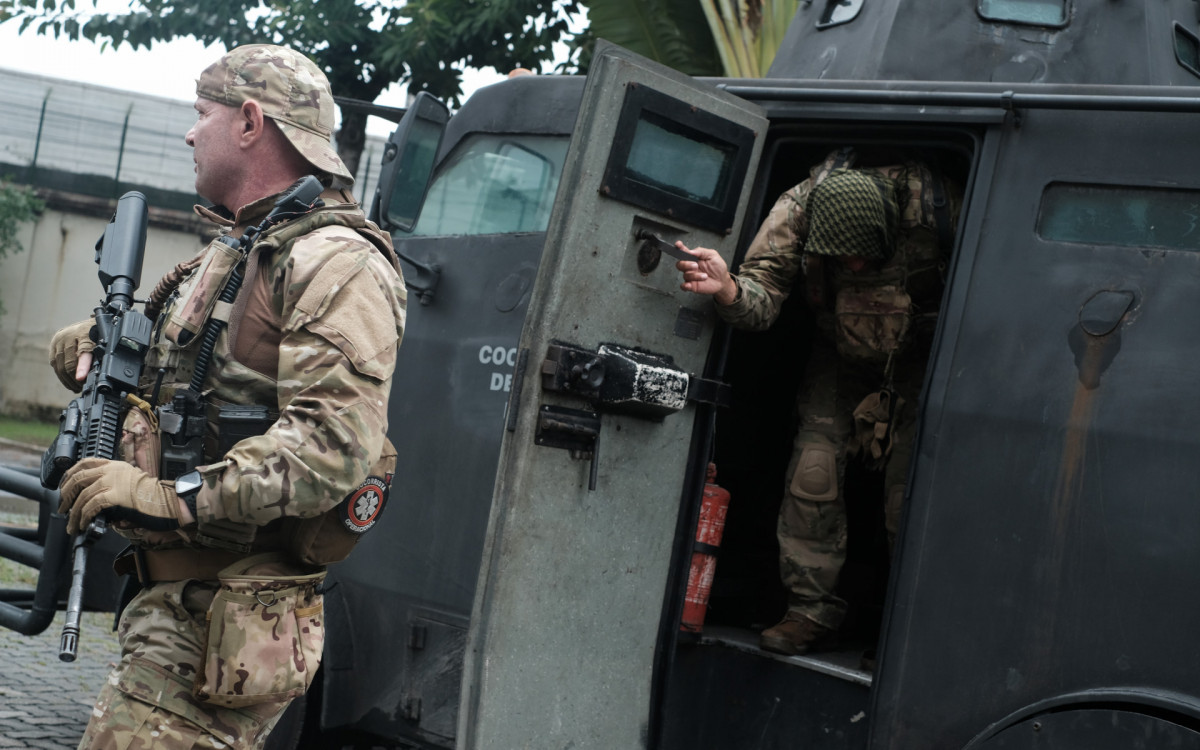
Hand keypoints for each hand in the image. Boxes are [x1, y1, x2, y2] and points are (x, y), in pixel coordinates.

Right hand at [49, 319, 95, 391]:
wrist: (89, 322)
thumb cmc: (99, 334)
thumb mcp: (104, 343)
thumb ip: (98, 357)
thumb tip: (95, 374)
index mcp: (84, 334)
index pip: (83, 353)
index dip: (82, 367)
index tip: (81, 379)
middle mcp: (69, 335)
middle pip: (69, 363)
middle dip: (75, 379)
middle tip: (83, 388)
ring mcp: (59, 339)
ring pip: (59, 365)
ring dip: (67, 379)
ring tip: (76, 388)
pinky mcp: (53, 343)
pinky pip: (54, 362)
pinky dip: (61, 374)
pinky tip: (68, 381)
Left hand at [58, 458, 182, 534]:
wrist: (167, 501)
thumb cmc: (154, 497)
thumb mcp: (131, 483)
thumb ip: (113, 486)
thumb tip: (96, 502)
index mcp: (116, 465)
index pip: (85, 463)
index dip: (70, 474)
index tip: (63, 485)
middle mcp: (111, 470)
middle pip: (78, 478)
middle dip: (66, 495)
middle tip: (63, 508)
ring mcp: (112, 482)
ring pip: (82, 496)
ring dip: (73, 513)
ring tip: (72, 524)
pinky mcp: (113, 496)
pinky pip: (90, 506)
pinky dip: (84, 517)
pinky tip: (84, 524)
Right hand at [673, 243, 737, 304]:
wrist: (722, 280)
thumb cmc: (718, 267)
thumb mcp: (712, 255)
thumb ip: (701, 251)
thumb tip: (691, 251)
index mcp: (694, 258)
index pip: (683, 251)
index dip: (679, 247)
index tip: (678, 244)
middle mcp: (690, 267)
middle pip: (680, 264)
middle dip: (686, 264)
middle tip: (696, 265)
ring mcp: (690, 276)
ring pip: (685, 275)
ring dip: (694, 275)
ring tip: (705, 276)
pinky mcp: (692, 285)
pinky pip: (683, 286)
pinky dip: (685, 285)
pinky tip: (690, 284)